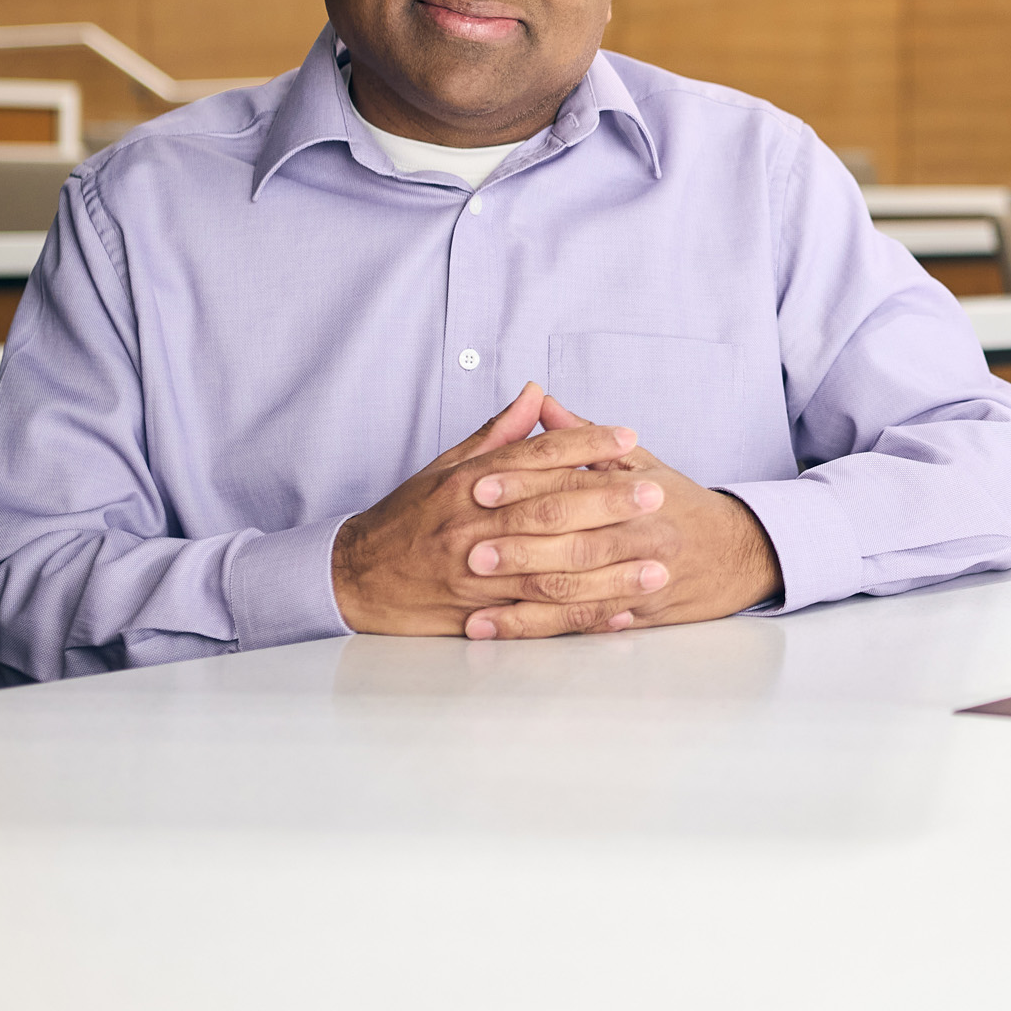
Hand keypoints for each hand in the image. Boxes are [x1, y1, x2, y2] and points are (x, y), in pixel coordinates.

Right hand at [331, 383, 653, 635]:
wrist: (355, 578)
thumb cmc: (406, 520)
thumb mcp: (444, 468)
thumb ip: (497, 434)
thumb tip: (536, 394)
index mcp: (468, 483)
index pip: (535, 456)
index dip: (584, 443)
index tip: (627, 436)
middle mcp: (474, 525)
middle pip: (550, 509)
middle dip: (607, 502)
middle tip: (655, 493)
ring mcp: (478, 573)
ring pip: (553, 569)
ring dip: (609, 570)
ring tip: (655, 564)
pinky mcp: (480, 613)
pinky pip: (539, 617)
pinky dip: (581, 617)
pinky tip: (619, 613)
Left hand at [457, 392, 783, 639]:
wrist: (739, 552)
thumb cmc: (683, 505)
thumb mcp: (641, 462)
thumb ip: (585, 439)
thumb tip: (542, 403)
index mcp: (637, 493)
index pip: (571, 485)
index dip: (524, 485)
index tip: (479, 486)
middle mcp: (641, 537)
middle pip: (572, 543)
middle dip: (519, 549)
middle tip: (470, 552)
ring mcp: (642, 581)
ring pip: (576, 592)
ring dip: (522, 602)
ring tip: (474, 605)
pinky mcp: (639, 615)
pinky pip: (585, 625)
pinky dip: (542, 631)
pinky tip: (505, 630)